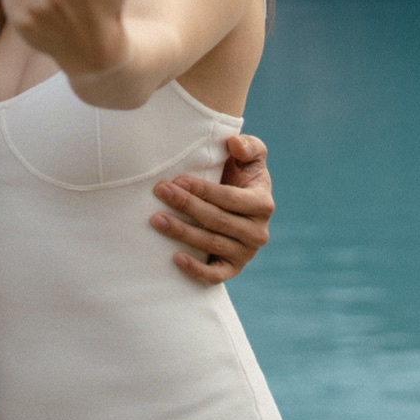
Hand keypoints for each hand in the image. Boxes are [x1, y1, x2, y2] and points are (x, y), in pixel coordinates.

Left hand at [151, 134, 273, 284]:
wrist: (234, 206)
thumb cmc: (238, 176)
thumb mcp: (250, 157)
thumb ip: (249, 146)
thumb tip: (234, 144)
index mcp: (263, 203)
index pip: (230, 198)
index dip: (203, 190)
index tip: (177, 180)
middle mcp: (258, 232)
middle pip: (217, 220)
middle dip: (186, 205)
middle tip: (160, 192)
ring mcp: (246, 253)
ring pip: (211, 244)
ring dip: (182, 232)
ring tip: (156, 219)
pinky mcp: (232, 269)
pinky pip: (215, 276)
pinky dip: (195, 269)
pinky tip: (174, 257)